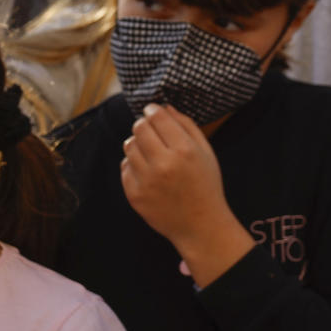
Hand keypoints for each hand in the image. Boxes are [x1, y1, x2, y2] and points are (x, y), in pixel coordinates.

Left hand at [121, 104, 253, 284]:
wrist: (199, 223)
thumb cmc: (205, 183)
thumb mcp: (206, 151)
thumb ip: (187, 125)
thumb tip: (165, 107)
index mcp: (184, 150)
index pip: (158, 118)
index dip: (153, 110)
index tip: (153, 109)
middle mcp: (163, 164)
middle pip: (139, 129)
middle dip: (143, 123)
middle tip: (149, 126)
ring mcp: (146, 181)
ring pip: (129, 146)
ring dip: (137, 142)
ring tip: (150, 148)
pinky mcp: (134, 194)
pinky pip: (125, 167)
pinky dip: (133, 163)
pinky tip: (147, 168)